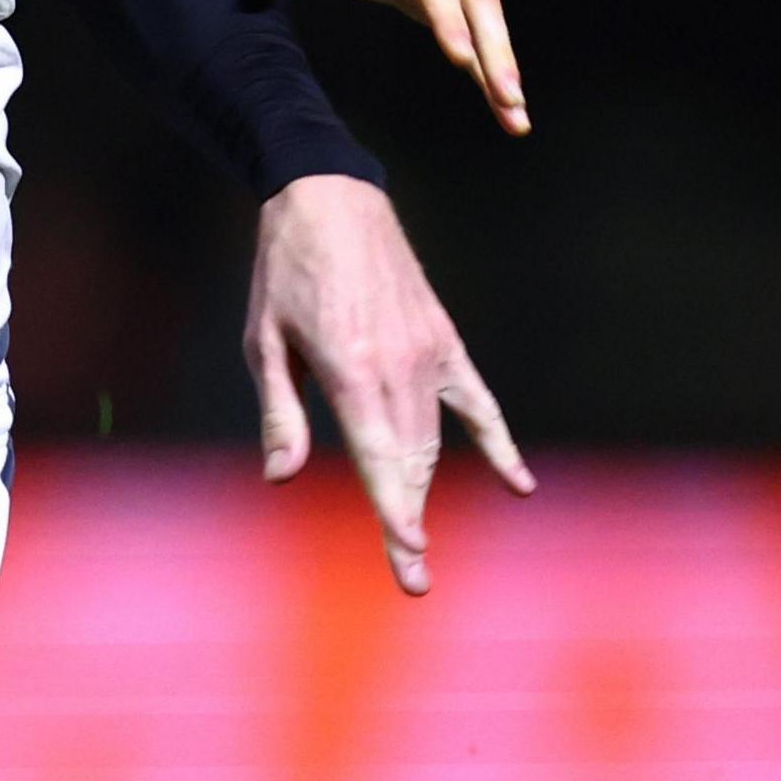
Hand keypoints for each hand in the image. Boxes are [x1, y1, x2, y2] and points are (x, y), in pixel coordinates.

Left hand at [245, 174, 529, 594]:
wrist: (330, 198)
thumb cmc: (285, 271)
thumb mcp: (263, 339)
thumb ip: (280, 412)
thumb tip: (281, 476)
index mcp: (349, 367)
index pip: (378, 454)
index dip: (394, 508)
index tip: (409, 550)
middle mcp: (397, 366)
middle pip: (411, 461)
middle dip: (408, 521)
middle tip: (412, 581)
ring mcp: (428, 353)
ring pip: (436, 440)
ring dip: (428, 492)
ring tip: (417, 546)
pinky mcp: (444, 341)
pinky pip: (478, 403)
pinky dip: (497, 444)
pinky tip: (517, 485)